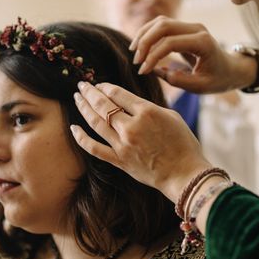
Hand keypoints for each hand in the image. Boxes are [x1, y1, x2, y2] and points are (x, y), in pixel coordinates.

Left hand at [71, 81, 210, 201]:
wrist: (184, 173)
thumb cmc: (183, 144)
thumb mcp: (171, 116)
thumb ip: (148, 107)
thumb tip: (131, 103)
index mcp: (146, 112)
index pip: (117, 93)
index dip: (104, 87)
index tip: (99, 84)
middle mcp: (131, 126)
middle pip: (103, 104)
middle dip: (89, 92)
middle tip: (81, 85)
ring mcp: (123, 145)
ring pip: (95, 122)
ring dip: (83, 108)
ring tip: (77, 98)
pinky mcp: (119, 161)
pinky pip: (94, 148)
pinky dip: (81, 138)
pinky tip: (73, 128)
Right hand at [130, 16, 253, 93]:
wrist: (230, 69)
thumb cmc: (217, 79)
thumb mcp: (201, 86)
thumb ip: (180, 81)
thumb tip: (159, 71)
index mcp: (203, 43)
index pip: (171, 43)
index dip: (153, 56)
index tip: (143, 71)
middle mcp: (196, 29)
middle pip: (163, 26)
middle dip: (145, 42)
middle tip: (136, 61)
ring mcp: (190, 26)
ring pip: (160, 22)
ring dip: (144, 35)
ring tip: (135, 52)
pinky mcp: (184, 28)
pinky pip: (162, 25)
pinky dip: (148, 33)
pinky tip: (140, 47)